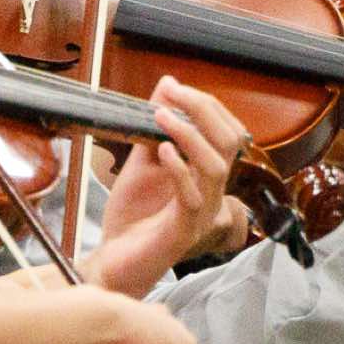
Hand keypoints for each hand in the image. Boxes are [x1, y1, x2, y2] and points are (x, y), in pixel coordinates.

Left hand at [89, 77, 247, 296]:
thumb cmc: (133, 215)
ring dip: (190, 135)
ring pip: (217, 168)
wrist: (113, 260)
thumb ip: (155, 127)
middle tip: (173, 94)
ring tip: (161, 117)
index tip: (174, 88)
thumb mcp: (142, 161)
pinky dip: (179, 169)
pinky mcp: (183, 233)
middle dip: (204, 111)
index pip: (227, 132)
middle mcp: (212, 193)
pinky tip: (162, 151)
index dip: (206, 105)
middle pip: (230, 144)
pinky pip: (192, 198)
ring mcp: (201, 214)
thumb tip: (167, 84)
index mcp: (207, 175)